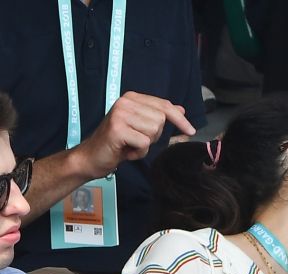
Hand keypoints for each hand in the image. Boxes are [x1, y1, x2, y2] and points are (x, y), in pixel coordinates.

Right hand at [74, 91, 196, 178]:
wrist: (93, 157)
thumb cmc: (119, 143)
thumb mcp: (142, 127)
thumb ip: (159, 116)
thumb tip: (181, 109)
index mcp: (132, 98)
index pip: (164, 105)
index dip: (180, 119)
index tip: (191, 131)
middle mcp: (125, 102)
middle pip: (161, 120)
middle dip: (154, 135)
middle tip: (137, 139)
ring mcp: (120, 114)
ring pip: (154, 131)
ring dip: (146, 144)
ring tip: (131, 144)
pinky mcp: (117, 129)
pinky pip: (144, 143)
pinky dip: (139, 152)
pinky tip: (127, 151)